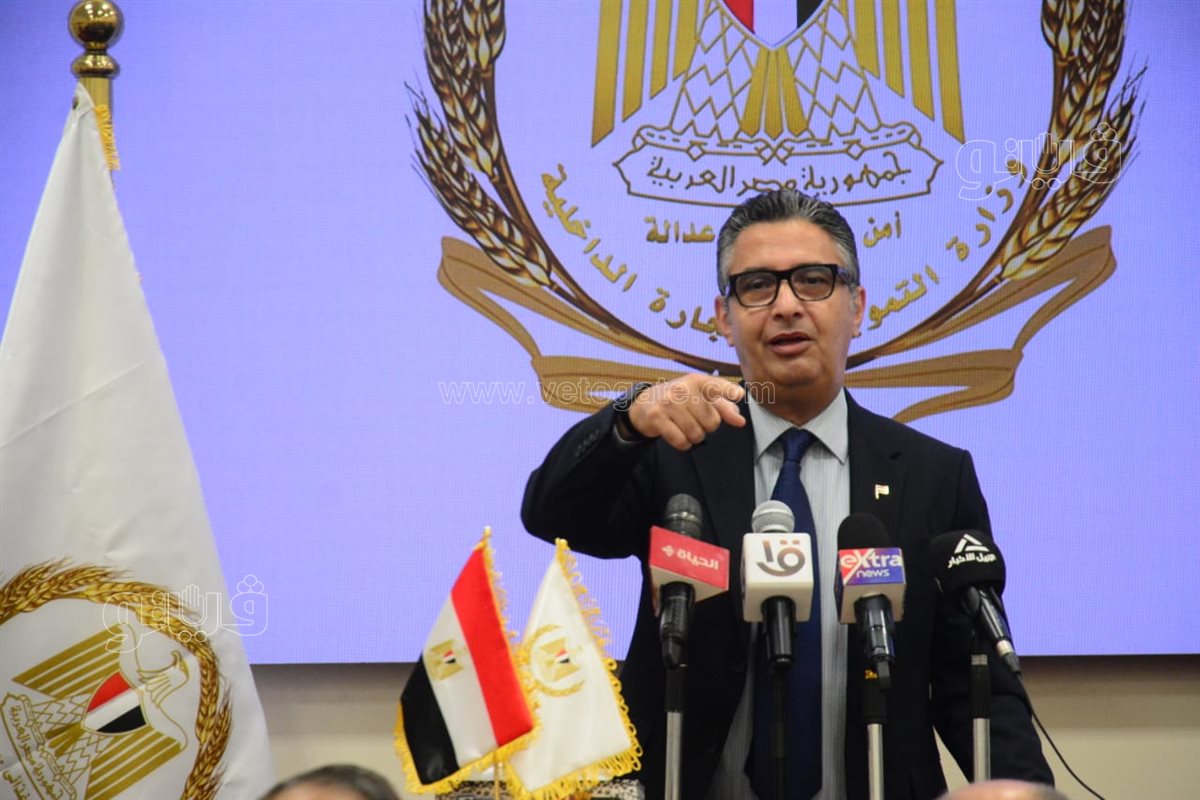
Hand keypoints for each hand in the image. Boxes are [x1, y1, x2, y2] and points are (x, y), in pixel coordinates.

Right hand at [626, 374, 745, 450]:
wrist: (645, 403)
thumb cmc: (680, 400)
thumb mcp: (701, 397)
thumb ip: (723, 407)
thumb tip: (740, 420)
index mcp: (697, 381)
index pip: (716, 386)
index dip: (728, 391)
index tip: (739, 395)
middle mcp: (682, 388)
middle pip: (712, 421)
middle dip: (707, 426)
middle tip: (696, 419)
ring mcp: (668, 402)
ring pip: (696, 433)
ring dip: (695, 437)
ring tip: (686, 427)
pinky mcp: (656, 417)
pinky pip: (681, 440)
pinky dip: (683, 444)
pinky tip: (679, 435)